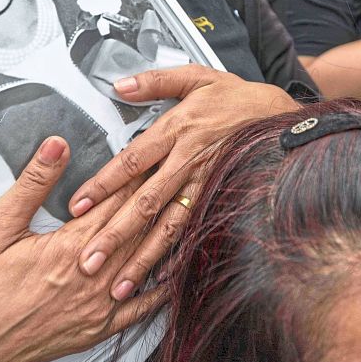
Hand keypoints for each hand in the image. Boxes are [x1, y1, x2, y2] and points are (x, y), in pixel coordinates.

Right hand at [0, 138, 163, 361]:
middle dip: (160, 197)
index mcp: (71, 247)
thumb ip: (32, 183)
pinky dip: (162, 288)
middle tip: (183, 173)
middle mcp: (94, 277)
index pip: (118, 200)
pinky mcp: (99, 330)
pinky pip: (142, 308)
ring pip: (147, 263)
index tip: (156, 154)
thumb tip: (57, 146)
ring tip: (188, 211)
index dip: (140, 174)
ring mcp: (100, 307)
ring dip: (167, 235)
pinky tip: (175, 273)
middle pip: (139, 228)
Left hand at [70, 66, 298, 298]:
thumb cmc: (237, 98)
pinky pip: (194, 232)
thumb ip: (155, 81)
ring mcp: (204, 185)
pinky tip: (158, 280)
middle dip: (114, 235)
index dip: (103, 185)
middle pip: (145, 203)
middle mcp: (187, 162)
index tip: (78, 207)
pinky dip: (176, 257)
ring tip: (119, 285)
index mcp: (176, 130)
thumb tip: (121, 86)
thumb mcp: (196, 77)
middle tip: (87, 260)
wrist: (282, 116)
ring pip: (168, 226)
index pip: (132, 161)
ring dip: (141, 258)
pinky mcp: (217, 199)